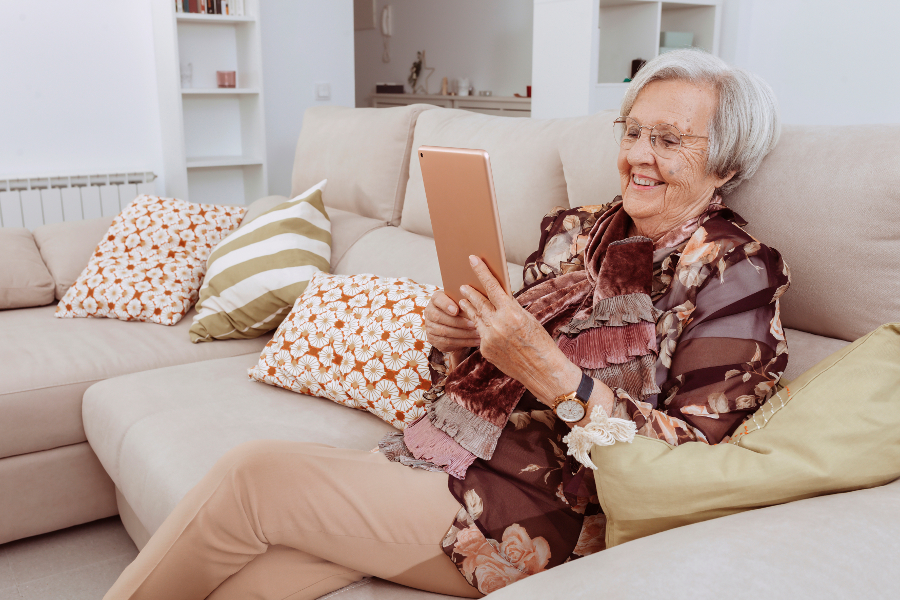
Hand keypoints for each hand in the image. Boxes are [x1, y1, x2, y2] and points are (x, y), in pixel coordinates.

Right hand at [424, 290, 480, 354]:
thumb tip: (476, 299)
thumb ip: (465, 300)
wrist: (453, 324)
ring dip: (464, 334)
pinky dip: (464, 342)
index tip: (457, 310)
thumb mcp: (461, 302)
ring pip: (445, 332)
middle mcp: (429, 312)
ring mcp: (429, 327)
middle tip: (474, 324)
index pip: (437, 299)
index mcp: (436, 299)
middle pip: (440, 317)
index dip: (446, 304)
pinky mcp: (433, 340)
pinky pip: (448, 342)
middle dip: (459, 322)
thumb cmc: (460, 309)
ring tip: (478, 334)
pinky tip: (475, 341)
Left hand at [458, 256, 583, 405]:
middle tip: (462, 284)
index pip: (492, 287)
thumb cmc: (540, 342)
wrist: (542, 370)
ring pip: (475, 317)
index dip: (481, 272)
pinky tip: (476, 322)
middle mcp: (498, 325)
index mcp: (511, 313)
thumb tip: (497, 298)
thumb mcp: (528, 319)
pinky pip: (480, 334)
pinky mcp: (485, 350)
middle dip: (470, 292)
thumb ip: (510, 308)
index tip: (473, 260)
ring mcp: (489, 338)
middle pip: (478, 302)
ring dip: (469, 307)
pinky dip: (479, 326)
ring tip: (464, 300)